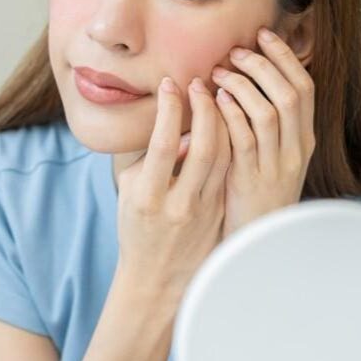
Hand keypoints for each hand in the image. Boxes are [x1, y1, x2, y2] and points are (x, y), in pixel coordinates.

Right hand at [114, 74, 231, 298]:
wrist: (156, 278)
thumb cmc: (136, 226)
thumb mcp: (128, 191)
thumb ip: (147, 158)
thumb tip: (174, 126)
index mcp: (147, 196)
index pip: (162, 144)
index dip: (169, 111)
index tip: (170, 83)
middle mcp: (178, 204)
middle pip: (203, 147)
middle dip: (205, 109)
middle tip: (201, 82)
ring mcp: (203, 212)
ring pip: (224, 157)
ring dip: (224, 121)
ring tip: (219, 96)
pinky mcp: (220, 215)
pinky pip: (231, 171)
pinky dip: (233, 143)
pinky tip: (230, 122)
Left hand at [210, 26, 315, 239]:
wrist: (256, 244)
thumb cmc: (255, 195)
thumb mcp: (270, 156)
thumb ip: (264, 122)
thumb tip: (248, 78)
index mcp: (304, 140)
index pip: (305, 87)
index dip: (285, 57)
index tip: (264, 34)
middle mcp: (296, 150)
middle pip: (290, 93)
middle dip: (264, 65)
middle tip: (237, 50)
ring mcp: (276, 166)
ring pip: (269, 112)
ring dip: (244, 85)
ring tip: (221, 71)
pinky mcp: (252, 181)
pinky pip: (245, 139)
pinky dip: (231, 113)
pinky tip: (215, 99)